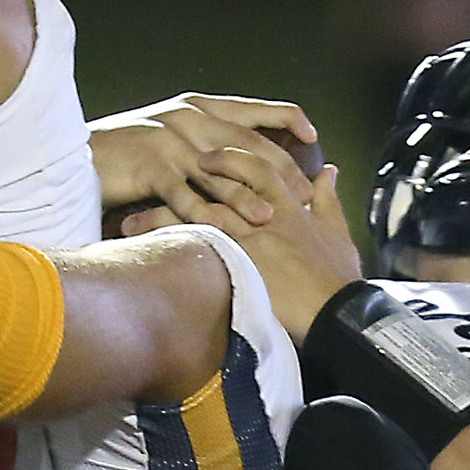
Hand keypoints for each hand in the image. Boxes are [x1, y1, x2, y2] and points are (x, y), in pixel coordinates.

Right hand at [87, 93, 319, 227]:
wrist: (79, 156)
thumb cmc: (129, 152)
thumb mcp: (173, 135)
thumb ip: (208, 141)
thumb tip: (245, 159)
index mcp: (199, 106)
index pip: (254, 109)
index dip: (287, 119)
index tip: (313, 136)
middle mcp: (188, 117)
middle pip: (246, 143)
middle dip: (280, 170)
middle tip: (305, 196)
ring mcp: (169, 139)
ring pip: (220, 170)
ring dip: (248, 196)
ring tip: (272, 217)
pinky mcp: (150, 165)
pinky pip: (184, 193)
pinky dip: (206, 213)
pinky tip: (223, 229)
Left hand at [138, 143, 365, 335]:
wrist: (340, 313)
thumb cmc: (338, 277)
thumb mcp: (337, 231)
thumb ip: (329, 198)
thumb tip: (327, 171)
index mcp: (291, 204)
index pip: (258, 163)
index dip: (231, 155)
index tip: (206, 156)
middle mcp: (269, 214)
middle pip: (222, 181)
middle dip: (186, 174)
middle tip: (157, 169)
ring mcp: (253, 239)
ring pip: (200, 214)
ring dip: (162, 215)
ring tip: (129, 222)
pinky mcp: (242, 265)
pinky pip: (198, 249)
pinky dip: (170, 248)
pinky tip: (143, 253)